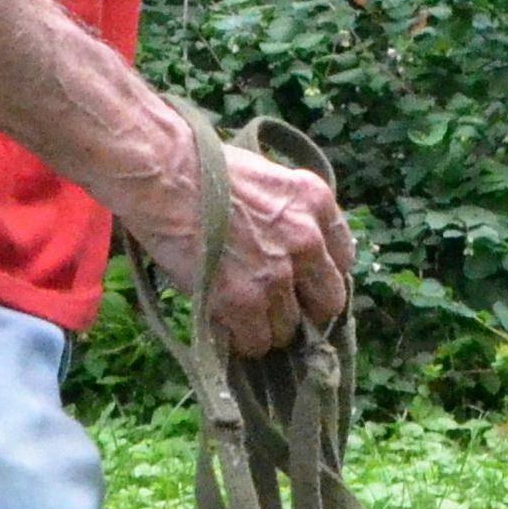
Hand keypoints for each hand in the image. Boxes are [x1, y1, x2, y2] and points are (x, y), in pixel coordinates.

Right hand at [124, 124, 356, 357]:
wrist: (163, 173)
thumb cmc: (201, 167)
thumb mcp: (266, 177)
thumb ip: (288, 211)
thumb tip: (290, 246)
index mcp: (316, 203)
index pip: (344, 258)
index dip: (320, 275)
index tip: (303, 281)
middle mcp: (307, 240)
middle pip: (328, 302)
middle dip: (305, 310)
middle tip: (279, 308)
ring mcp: (277, 274)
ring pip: (289, 327)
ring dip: (268, 327)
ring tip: (242, 316)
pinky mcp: (243, 301)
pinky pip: (256, 341)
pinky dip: (242, 341)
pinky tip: (226, 327)